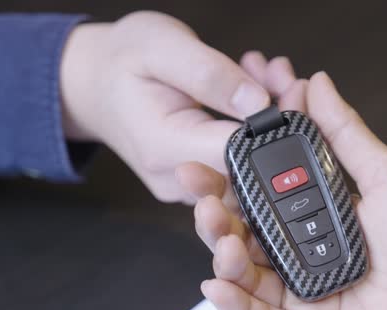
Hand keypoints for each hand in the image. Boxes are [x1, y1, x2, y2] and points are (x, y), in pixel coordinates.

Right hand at [59, 11, 300, 202]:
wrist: (94, 83)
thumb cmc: (123, 61)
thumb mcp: (162, 47)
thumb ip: (211, 75)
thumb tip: (259, 102)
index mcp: (165, 147)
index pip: (238, 155)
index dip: (274, 128)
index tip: (291, 92)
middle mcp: (177, 177)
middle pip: (251, 166)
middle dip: (280, 121)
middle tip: (284, 77)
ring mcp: (188, 185)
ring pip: (251, 165)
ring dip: (270, 121)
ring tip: (266, 74)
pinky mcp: (198, 181)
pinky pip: (240, 162)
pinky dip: (255, 128)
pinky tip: (255, 91)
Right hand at [182, 72, 386, 309]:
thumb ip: (345, 135)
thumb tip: (317, 84)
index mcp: (318, 218)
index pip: (261, 197)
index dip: (229, 180)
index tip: (204, 159)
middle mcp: (304, 256)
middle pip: (244, 236)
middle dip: (215, 215)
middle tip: (202, 197)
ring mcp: (304, 296)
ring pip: (246, 278)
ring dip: (222, 255)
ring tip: (220, 235)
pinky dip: (235, 307)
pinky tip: (217, 285)